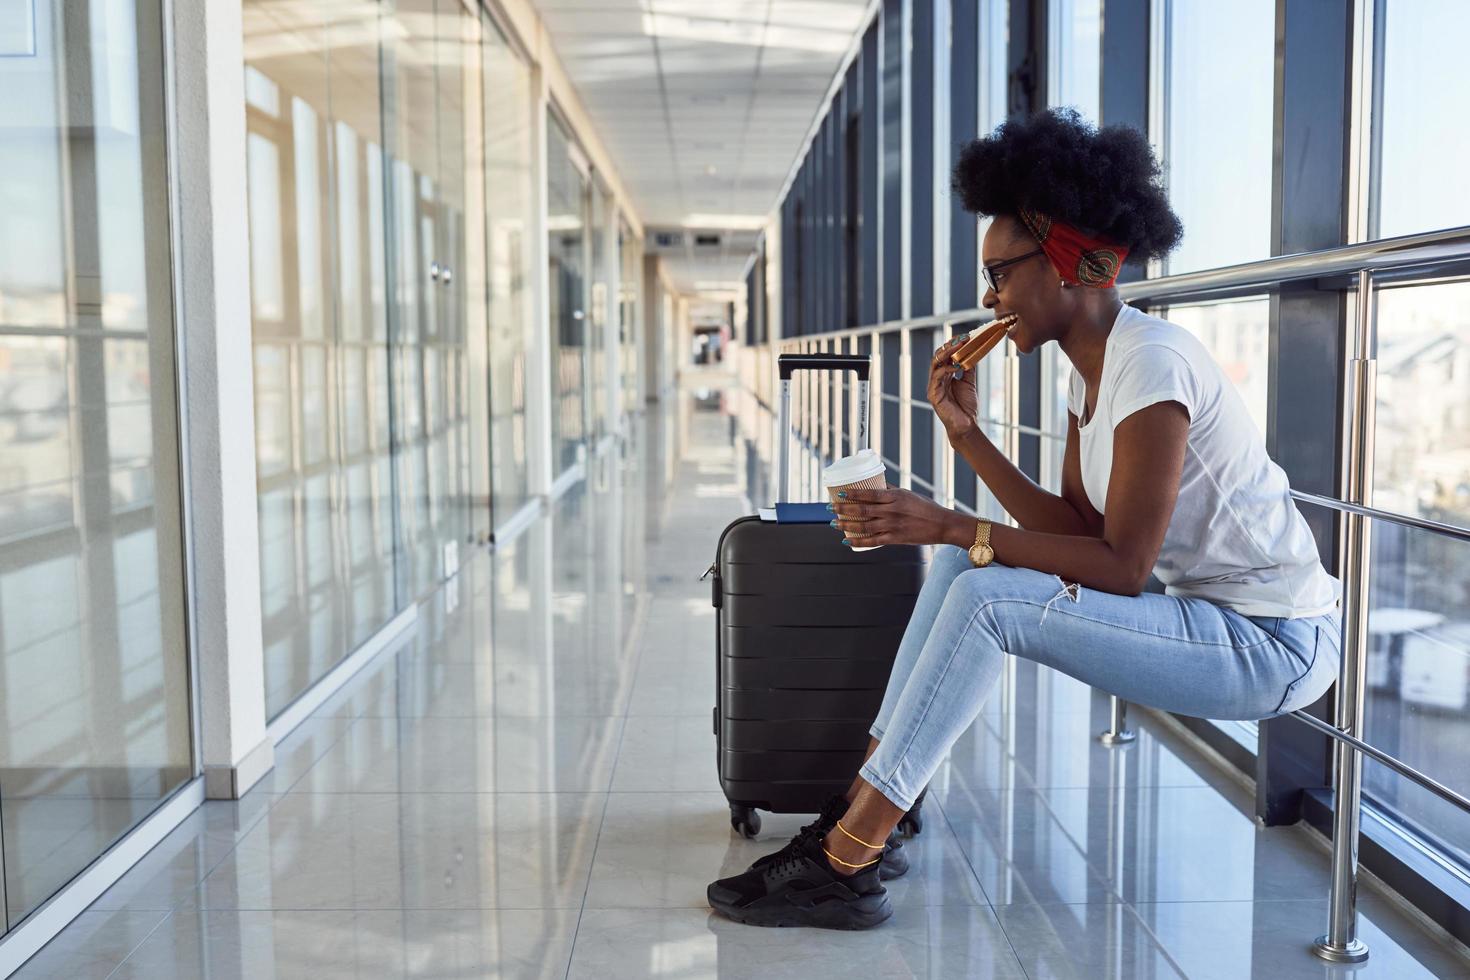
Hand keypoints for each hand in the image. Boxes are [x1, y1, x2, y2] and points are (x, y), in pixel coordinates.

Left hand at [830, 485, 970, 547]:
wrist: (942, 525)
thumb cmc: (926, 507)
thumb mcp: (908, 494)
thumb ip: (891, 491)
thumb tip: (876, 485)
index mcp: (895, 497)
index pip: (868, 494)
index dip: (852, 494)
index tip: (839, 493)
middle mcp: (891, 511)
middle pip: (862, 509)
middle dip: (843, 509)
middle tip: (830, 508)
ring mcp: (892, 526)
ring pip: (864, 526)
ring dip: (846, 524)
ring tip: (834, 523)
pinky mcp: (894, 539)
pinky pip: (872, 541)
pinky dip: (858, 541)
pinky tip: (847, 539)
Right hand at [928, 336, 979, 438]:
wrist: (966, 424)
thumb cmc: (966, 406)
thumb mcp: (969, 382)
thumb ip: (968, 368)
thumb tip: (972, 353)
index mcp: (943, 376)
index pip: (945, 356)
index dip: (953, 345)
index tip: (965, 337)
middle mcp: (936, 379)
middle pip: (938, 357)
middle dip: (949, 346)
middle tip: (962, 339)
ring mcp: (933, 386)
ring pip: (936, 363)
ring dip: (948, 353)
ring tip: (959, 346)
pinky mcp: (933, 394)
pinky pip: (937, 377)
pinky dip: (946, 369)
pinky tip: (956, 365)